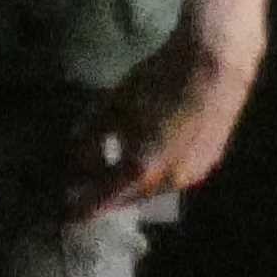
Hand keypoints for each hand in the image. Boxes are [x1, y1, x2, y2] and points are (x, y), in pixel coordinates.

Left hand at [67, 32, 259, 218]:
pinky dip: (153, 173)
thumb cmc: (156, 82)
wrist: (213, 65)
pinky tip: (143, 157)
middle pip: (128, 199)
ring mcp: (194, 174)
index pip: (101, 203)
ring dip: (130, 185)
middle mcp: (169, 182)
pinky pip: (172, 177)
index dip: (79, 208)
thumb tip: (78, 163)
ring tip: (110, 170)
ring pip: (152, 189)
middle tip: (84, 186)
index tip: (63, 211)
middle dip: (105, 195)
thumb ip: (89, 140)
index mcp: (141, 170)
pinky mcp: (209, 163)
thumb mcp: (110, 108)